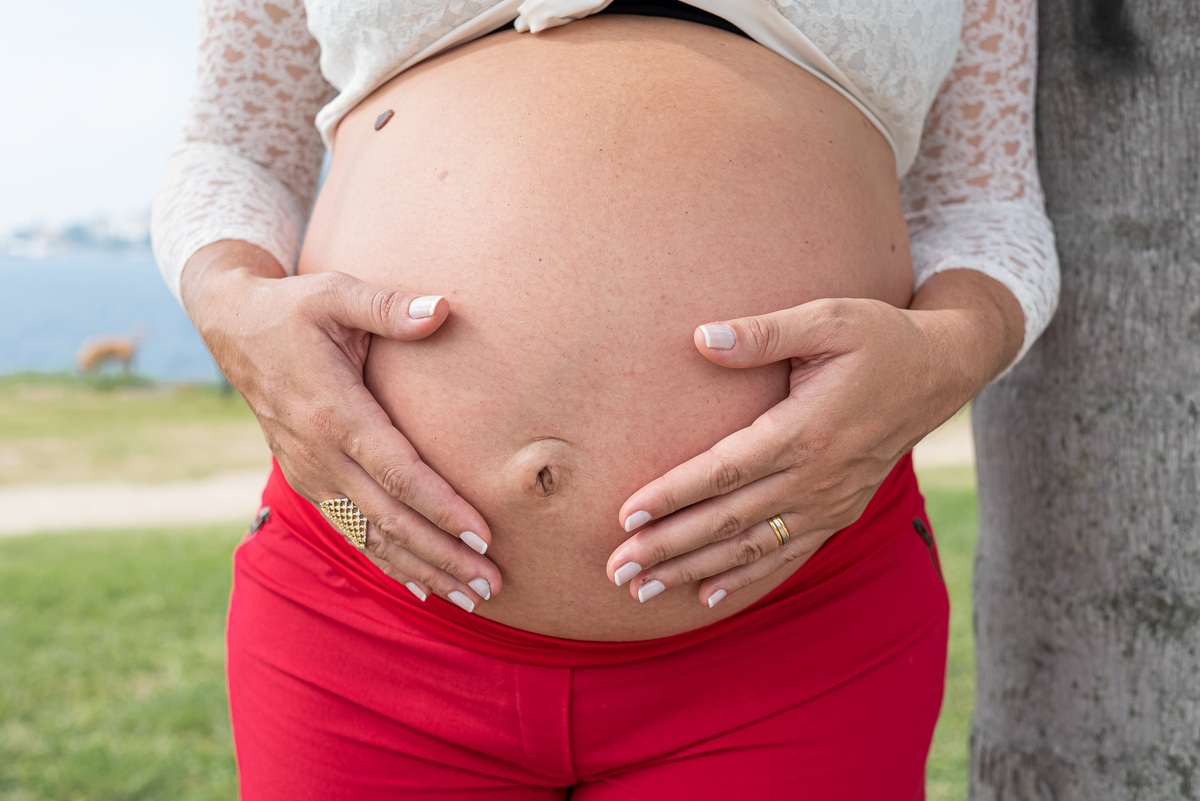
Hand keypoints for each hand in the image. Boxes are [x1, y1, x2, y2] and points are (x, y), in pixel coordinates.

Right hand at [183, 241, 500, 610]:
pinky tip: (422, 587)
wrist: (231, 326)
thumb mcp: (335, 293)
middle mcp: (319, 454)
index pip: (398, 472)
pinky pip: (351, 532)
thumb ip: (388, 306)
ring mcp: (310, 473)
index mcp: (333, 411)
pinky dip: (388, 562)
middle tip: (492, 584)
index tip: (484, 535)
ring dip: (422, 569)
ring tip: (471, 597)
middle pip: (390, 518)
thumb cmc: (294, 307)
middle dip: (442, 555)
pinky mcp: (307, 481)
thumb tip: (443, 308)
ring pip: (371, 536)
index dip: (441, 507)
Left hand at [605, 270, 1022, 606]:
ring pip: (751, 548)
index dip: (674, 495)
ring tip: (641, 591)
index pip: (724, 471)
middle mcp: (816, 477)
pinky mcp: (839, 512)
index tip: (626, 514)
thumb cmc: (879, 337)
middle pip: (728, 522)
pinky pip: (787, 554)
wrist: (941, 372)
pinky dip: (746, 578)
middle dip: (668, 547)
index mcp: (805, 431)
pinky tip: (708, 597)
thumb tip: (701, 338)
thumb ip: (764, 332)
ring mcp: (829, 502)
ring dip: (693, 571)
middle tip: (616, 569)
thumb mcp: (828, 318)